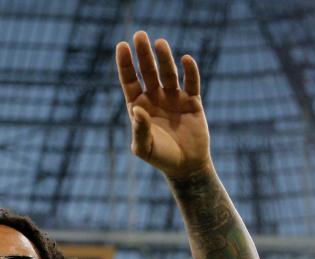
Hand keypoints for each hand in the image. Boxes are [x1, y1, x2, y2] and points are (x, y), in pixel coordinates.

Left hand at [115, 31, 210, 179]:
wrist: (186, 166)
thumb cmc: (161, 158)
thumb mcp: (144, 147)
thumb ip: (139, 129)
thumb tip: (136, 109)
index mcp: (139, 106)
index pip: (130, 80)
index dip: (125, 64)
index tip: (122, 46)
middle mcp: (155, 98)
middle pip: (148, 71)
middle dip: (144, 54)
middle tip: (140, 35)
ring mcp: (174, 98)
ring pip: (168, 73)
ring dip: (164, 58)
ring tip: (160, 42)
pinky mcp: (192, 101)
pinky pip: (191, 82)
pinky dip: (190, 71)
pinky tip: (185, 59)